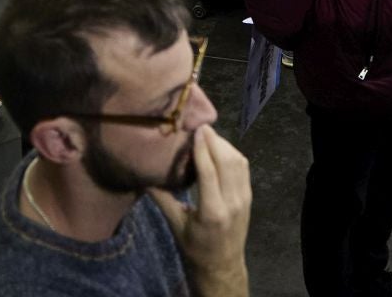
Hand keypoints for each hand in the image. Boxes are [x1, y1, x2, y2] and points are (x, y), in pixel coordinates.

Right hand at [151, 126, 251, 291]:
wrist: (222, 265)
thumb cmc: (195, 248)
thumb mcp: (176, 225)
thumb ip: (162, 199)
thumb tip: (142, 175)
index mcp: (212, 212)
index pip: (210, 171)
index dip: (203, 148)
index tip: (195, 130)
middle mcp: (232, 202)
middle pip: (227, 161)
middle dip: (214, 140)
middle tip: (199, 126)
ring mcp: (244, 199)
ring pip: (238, 161)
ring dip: (224, 144)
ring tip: (207, 135)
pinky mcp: (248, 196)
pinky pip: (243, 168)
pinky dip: (232, 153)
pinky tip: (219, 148)